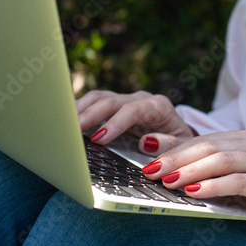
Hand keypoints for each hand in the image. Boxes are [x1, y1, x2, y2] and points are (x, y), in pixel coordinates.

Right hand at [75, 90, 195, 152]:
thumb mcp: (182, 148)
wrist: (179, 134)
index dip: (115, 123)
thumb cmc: (181, 143)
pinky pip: (94, 104)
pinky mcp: (115, 106)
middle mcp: (140, 99)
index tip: (100, 138)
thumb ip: (168, 145)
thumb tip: (146, 142)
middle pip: (110, 101)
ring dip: (80, 109)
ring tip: (62, 124)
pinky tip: (65, 121)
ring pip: (99, 98)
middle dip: (90, 114)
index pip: (133, 110)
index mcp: (158, 107)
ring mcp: (126, 101)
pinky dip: (80, 110)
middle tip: (71, 130)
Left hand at [142, 130, 245, 245]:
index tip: (149, 163)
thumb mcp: (219, 175)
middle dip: (179, 160)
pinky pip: (240, 181)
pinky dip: (215, 186)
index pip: (203, 140)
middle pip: (211, 147)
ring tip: (171, 182)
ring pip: (224, 160)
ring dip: (193, 171)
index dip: (174, 150)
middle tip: (154, 172)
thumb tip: (149, 144)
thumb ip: (189, 158)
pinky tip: (196, 191)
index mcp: (242, 138)